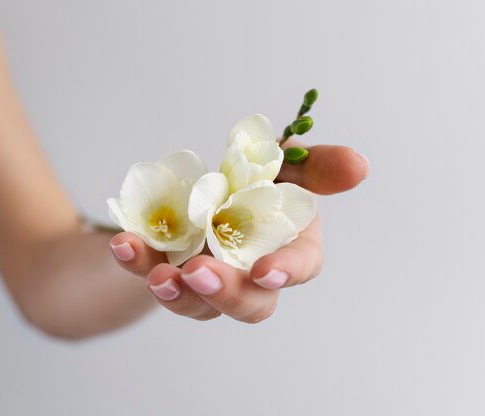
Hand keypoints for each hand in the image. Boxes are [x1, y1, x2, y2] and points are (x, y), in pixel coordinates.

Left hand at [109, 143, 368, 322]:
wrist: (199, 189)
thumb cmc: (250, 177)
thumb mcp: (280, 163)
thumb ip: (316, 166)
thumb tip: (359, 166)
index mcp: (286, 245)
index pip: (300, 266)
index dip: (288, 271)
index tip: (267, 270)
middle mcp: (251, 273)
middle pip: (252, 303)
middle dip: (229, 294)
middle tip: (201, 275)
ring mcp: (210, 282)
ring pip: (200, 305)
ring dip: (179, 293)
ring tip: (159, 273)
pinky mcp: (171, 276)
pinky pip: (157, 278)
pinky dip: (140, 263)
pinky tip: (125, 245)